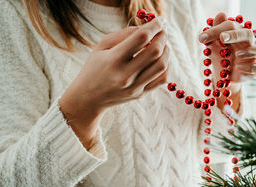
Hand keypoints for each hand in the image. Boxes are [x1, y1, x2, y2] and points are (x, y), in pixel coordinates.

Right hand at [59, 17, 168, 148]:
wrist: (89, 98)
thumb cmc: (94, 68)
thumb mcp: (101, 46)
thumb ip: (124, 34)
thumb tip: (147, 28)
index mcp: (113, 60)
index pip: (141, 38)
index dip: (155, 26)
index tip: (161, 20)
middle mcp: (125, 75)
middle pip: (155, 52)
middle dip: (163, 37)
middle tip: (162, 31)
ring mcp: (134, 87)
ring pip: (162, 66)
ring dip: (166, 51)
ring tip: (161, 45)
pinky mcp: (140, 94)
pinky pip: (162, 79)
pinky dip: (166, 66)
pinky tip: (160, 59)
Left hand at [198, 13, 255, 89]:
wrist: (223, 76)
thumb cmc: (220, 56)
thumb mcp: (213, 45)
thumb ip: (213, 32)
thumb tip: (221, 14)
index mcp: (237, 33)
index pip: (231, 26)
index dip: (220, 29)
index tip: (211, 36)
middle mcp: (248, 43)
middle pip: (248, 34)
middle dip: (236, 35)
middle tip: (222, 38)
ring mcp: (254, 56)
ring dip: (248, 52)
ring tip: (237, 55)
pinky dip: (250, 67)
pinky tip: (239, 67)